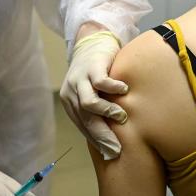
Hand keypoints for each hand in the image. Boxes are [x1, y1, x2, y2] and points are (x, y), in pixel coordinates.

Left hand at [60, 30, 128, 159]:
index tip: (111, 154)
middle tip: (117, 148)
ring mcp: (80, 78)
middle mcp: (71, 91)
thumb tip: (110, 138)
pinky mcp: (92, 66)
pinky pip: (101, 81)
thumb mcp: (93, 92)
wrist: (93, 41)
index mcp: (70, 101)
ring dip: (106, 112)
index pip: (83, 126)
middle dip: (102, 135)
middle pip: (85, 119)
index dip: (97, 141)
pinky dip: (112, 89)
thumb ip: (96, 111)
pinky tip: (125, 91)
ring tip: (121, 116)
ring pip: (89, 103)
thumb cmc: (97, 72)